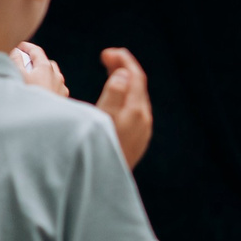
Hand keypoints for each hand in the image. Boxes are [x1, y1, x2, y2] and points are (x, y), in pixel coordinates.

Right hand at [16, 42, 69, 97]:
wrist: (41, 122)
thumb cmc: (28, 96)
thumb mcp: (17, 76)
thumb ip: (16, 61)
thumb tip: (17, 52)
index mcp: (46, 67)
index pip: (37, 51)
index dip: (27, 47)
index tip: (19, 47)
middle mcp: (57, 76)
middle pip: (46, 63)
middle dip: (36, 62)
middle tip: (24, 65)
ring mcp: (61, 88)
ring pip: (53, 76)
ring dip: (43, 75)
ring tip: (33, 81)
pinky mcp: (63, 99)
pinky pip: (56, 88)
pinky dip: (48, 86)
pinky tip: (41, 93)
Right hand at [96, 47, 152, 168]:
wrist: (104, 186)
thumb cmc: (97, 151)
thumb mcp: (101, 120)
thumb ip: (113, 95)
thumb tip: (123, 73)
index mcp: (136, 111)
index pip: (135, 76)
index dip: (122, 60)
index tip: (105, 53)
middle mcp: (144, 120)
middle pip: (138, 85)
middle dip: (123, 67)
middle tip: (105, 58)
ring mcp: (143, 131)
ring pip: (136, 98)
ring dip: (124, 82)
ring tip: (108, 72)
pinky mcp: (138, 140)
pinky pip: (135, 110)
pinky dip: (126, 96)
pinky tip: (114, 97)